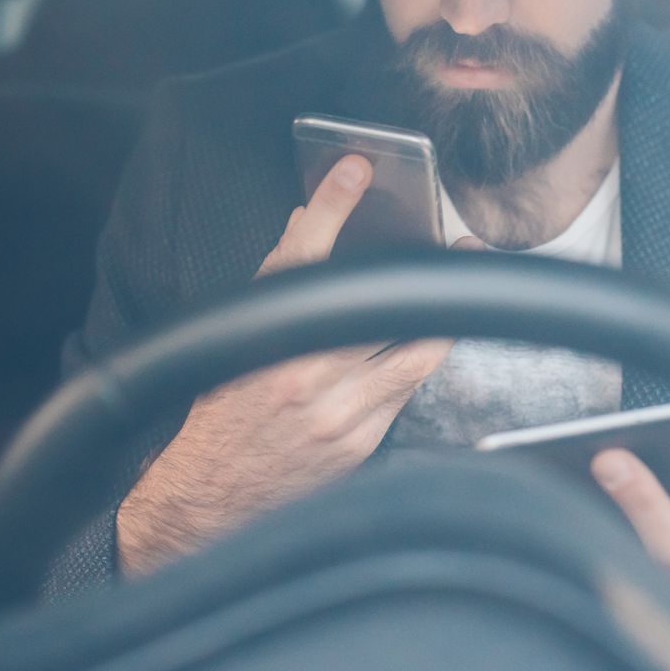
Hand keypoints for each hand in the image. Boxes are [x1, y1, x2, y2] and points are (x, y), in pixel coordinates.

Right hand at [117, 154, 459, 575]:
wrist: (209, 501)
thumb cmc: (220, 416)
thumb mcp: (235, 340)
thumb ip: (275, 283)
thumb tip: (308, 223)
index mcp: (261, 340)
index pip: (300, 257)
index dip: (329, 207)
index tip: (353, 169)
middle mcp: (301, 375)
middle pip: (379, 304)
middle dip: (423, 271)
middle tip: (456, 248)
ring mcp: (338, 413)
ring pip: (414, 352)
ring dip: (440, 318)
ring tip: (460, 291)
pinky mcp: (361, 442)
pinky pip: (407, 392)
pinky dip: (417, 363)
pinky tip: (426, 346)